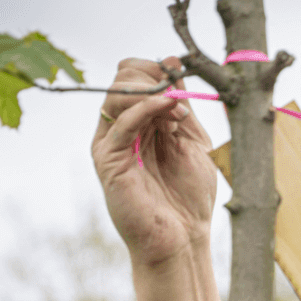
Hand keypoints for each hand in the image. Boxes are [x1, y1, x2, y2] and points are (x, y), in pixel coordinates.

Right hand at [91, 57, 216, 273]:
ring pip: (117, 92)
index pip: (134, 75)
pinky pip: (121, 121)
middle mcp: (120, 129)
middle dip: (154, 78)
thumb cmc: (188, 198)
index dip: (158, 70)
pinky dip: (146, 108)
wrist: (182, 239)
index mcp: (139, 123)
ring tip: (179, 116)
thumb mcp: (193, 140)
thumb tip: (173, 61)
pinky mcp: (108, 159)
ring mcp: (111, 142)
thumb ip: (182, 105)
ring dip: (153, 93)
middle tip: (181, 101)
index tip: (183, 85)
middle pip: (123, 76)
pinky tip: (170, 111)